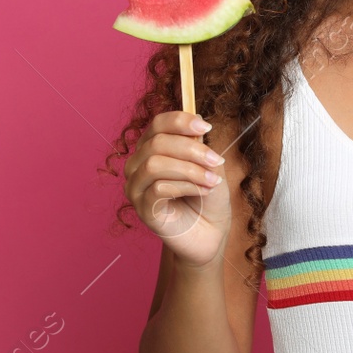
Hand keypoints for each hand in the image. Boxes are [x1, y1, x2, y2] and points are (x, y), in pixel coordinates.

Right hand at [124, 110, 231, 268]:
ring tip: (212, 180)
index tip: (207, 127)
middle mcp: (138, 165)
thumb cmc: (207, 196)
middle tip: (217, 161)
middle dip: (191, 149)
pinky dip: (185, 186)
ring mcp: (136, 188)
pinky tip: (201, 191)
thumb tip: (196, 123)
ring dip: (189, 170)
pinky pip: (158, 188)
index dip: (181, 121)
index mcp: (152, 148)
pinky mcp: (142, 209)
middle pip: (156, 143)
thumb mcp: (209, 165)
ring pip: (154, 164)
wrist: (211, 232)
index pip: (157, 124)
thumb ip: (199, 145)